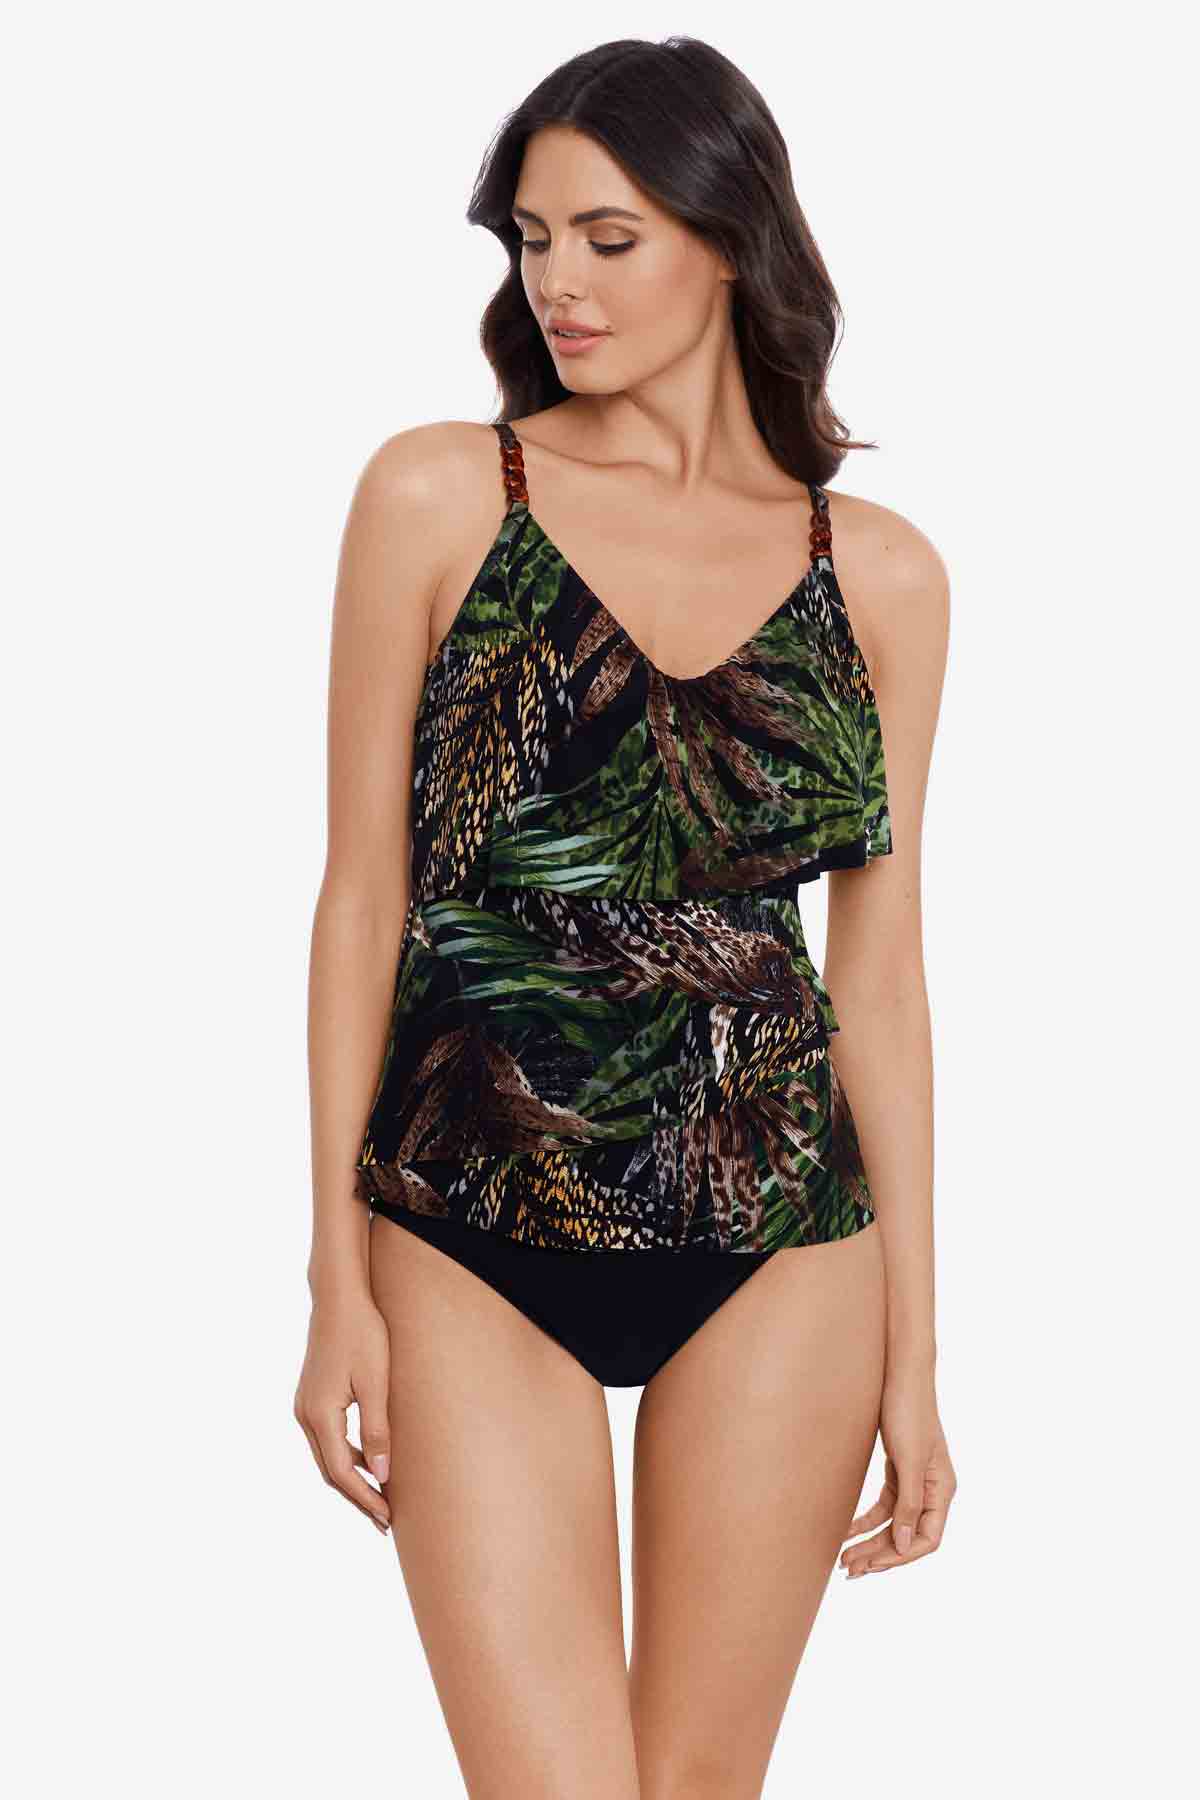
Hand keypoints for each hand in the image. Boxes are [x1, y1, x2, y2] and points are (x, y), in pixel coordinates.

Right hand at [294, 1290, 392, 1535]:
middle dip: (357, 1498)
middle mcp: (305, 1415)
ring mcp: (304, 1406)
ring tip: (378, 1499)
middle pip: (330, 1472)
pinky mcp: (310, 1398)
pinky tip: (368, 1462)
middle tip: (385, 1522)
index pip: (342, 1472)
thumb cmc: (362, 1334)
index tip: (387, 1518)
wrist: (338, 1298)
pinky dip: (345, 1458)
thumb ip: (377, 1430)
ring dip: (351, 1480)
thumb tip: (381, 1476)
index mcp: (319, 1415)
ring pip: (327, 1458)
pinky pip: (326, 1440)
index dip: (365, 1498)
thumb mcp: (376, 1383)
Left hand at [840, 1367, 955, 1577]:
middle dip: (879, 1554)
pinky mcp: (898, 1469)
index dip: (900, 1557)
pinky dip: (865, 1519)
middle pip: (907, 1536)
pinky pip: (883, 1505)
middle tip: (848, 1569)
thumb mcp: (909, 1459)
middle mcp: (932, 1489)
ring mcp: (914, 1480)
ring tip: (844, 1557)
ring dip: (870, 1541)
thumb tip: (905, 1546)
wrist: (898, 1373)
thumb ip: (910, 1503)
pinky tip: (846, 1529)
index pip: (927, 1539)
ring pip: (893, 1523)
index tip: (870, 1564)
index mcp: (943, 1490)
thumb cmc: (909, 1411)